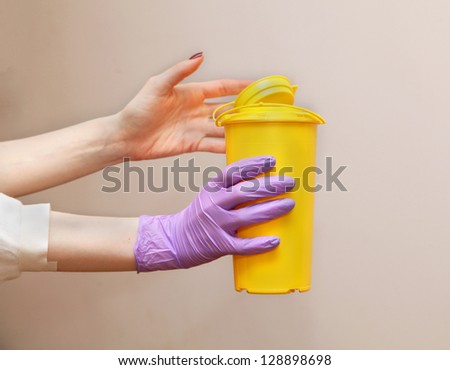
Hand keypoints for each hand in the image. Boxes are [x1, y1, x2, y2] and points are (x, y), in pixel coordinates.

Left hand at [116, 53, 250, 159]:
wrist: (127, 137)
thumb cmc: (138, 109)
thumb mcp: (158, 85)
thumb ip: (179, 72)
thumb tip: (200, 57)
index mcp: (191, 93)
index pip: (221, 88)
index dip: (238, 86)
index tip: (256, 85)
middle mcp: (196, 110)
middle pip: (226, 108)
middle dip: (243, 109)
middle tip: (262, 111)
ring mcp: (195, 128)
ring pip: (222, 128)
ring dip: (237, 129)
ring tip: (255, 130)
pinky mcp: (191, 144)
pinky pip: (212, 145)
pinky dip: (225, 146)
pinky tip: (238, 147)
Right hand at [134, 156, 295, 270]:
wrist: (174, 239)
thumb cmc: (198, 216)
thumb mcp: (209, 195)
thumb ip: (230, 188)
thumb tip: (264, 180)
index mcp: (212, 188)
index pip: (233, 171)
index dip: (253, 165)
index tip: (272, 160)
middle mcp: (214, 204)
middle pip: (245, 192)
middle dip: (271, 186)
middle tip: (290, 182)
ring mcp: (216, 224)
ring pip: (248, 216)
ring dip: (271, 209)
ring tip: (289, 204)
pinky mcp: (219, 244)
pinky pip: (242, 245)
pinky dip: (259, 244)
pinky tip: (275, 241)